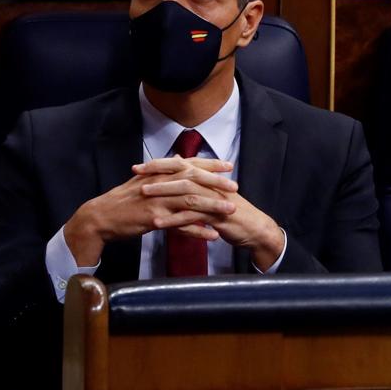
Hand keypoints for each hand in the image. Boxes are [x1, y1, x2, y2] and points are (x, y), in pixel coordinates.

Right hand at [64, 157, 236, 265]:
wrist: (100, 217)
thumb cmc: (124, 200)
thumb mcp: (143, 180)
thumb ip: (164, 172)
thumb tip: (179, 160)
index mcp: (158, 174)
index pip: (188, 165)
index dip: (209, 165)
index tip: (228, 165)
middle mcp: (159, 185)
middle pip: (192, 180)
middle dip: (216, 183)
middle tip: (235, 186)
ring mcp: (156, 202)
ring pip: (190, 202)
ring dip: (212, 206)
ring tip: (231, 209)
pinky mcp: (153, 220)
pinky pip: (180, 225)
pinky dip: (197, 230)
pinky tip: (212, 234)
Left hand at [137, 158, 285, 269]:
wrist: (254, 229)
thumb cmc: (232, 212)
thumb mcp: (214, 192)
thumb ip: (196, 178)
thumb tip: (179, 160)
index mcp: (209, 178)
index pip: (182, 165)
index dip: (160, 164)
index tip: (139, 167)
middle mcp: (212, 185)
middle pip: (182, 174)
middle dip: (157, 174)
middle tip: (136, 175)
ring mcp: (215, 200)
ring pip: (186, 192)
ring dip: (163, 193)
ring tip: (143, 195)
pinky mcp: (216, 217)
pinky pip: (193, 217)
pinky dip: (174, 219)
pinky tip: (158, 223)